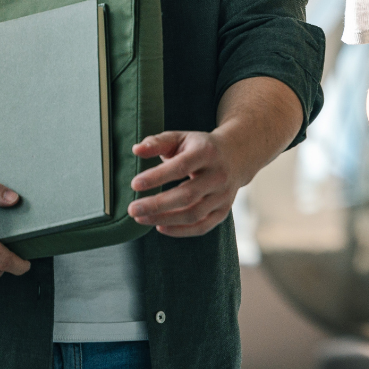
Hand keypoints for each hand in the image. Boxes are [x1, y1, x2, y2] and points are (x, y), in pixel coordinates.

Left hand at [127, 130, 247, 236]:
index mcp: (207, 152)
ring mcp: (224, 195)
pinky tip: (160, 227)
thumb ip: (157, 142)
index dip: (157, 177)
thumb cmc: (200, 146)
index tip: (134, 184)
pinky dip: (180, 231)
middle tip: (132, 209)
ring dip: (164, 219)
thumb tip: (136, 149)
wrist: (236, 155)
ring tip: (141, 218)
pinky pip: (202, 227)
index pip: (181, 166)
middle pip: (187, 195)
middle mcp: (218, 175)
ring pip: (193, 214)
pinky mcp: (224, 211)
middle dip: (157, 205)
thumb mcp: (180, 138)